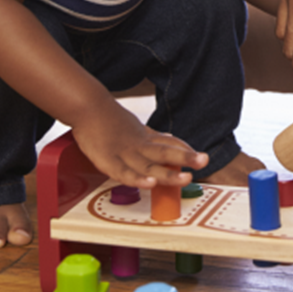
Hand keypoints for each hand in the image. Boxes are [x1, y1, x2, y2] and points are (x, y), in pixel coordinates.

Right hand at [71, 101, 208, 187]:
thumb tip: (169, 138)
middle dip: (185, 158)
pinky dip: (137, 179)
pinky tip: (150, 184)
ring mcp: (125, 154)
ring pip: (149, 166)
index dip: (185, 150)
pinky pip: (124, 173)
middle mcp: (139, 145)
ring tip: (185, 178)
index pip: (169, 143)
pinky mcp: (108, 161)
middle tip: (204, 160)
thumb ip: (151, 137)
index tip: (201, 156)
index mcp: (145, 137)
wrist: (87, 107)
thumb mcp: (134, 128)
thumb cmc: (110, 119)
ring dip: (167, 174)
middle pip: (164, 152)